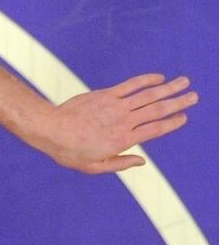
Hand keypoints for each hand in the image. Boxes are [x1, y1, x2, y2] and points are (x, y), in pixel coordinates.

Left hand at [40, 74, 197, 173]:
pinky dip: (146, 79)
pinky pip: (130, 85)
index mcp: (123, 140)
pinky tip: (159, 76)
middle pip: (158, 110)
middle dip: (178, 102)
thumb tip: (142, 162)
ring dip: (169, 88)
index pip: (156, 129)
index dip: (172, 123)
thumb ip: (120, 164)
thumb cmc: (69, 151)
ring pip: (148, 95)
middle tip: (194, 96)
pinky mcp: (106, 94)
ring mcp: (115, 106)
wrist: (50, 130)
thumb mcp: (93, 167)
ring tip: (185, 82)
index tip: (184, 117)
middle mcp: (124, 121)